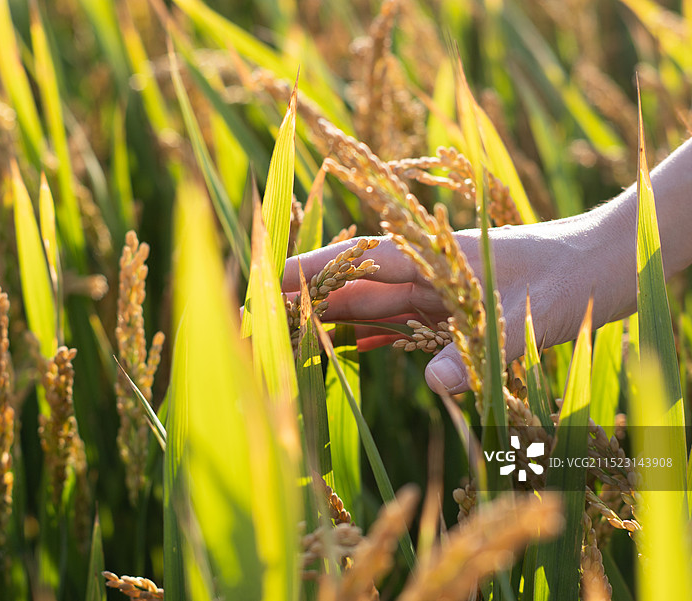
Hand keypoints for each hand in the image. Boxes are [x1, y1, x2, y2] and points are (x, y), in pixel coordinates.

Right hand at [283, 217, 632, 393]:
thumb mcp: (527, 316)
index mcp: (435, 256)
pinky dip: (379, 335)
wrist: (604, 267)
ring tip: (298, 336)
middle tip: (270, 319)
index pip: (361, 260)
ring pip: (378, 306)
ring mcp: (441, 292)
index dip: (315, 268)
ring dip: (340, 320)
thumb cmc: (568, 278)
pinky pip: (407, 324)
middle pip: (359, 285)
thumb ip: (479, 347)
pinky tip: (355, 348)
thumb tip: (433, 383)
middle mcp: (430, 271)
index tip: (274, 281)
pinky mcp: (456, 312)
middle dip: (315, 299)